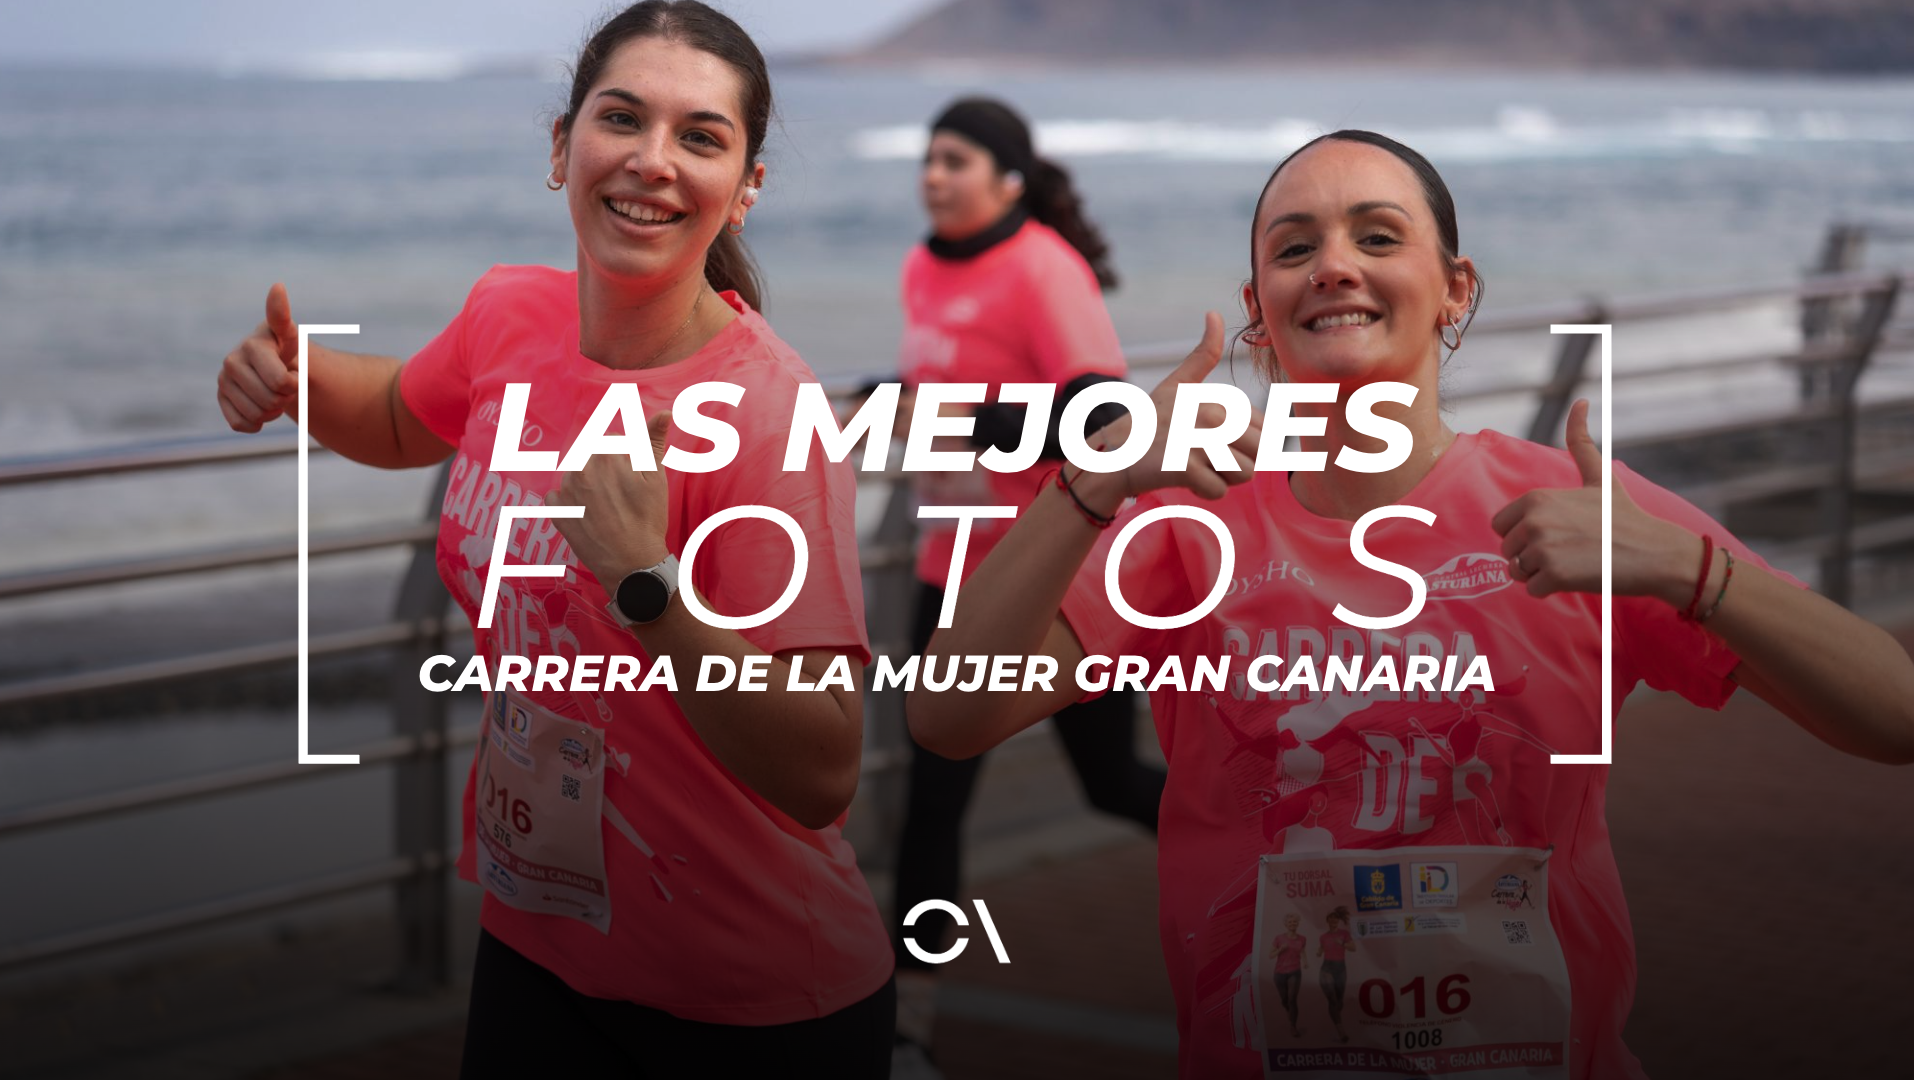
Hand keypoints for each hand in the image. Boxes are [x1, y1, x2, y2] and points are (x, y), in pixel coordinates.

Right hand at [217, 283, 299, 431]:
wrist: (274, 366)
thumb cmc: (285, 351)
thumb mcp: (290, 336)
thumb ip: (283, 317)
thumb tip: (277, 286)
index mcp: (253, 345)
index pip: (280, 380)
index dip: (292, 382)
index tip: (291, 367)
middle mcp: (232, 361)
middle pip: (272, 400)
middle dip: (286, 397)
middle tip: (286, 383)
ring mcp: (224, 381)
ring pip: (258, 414)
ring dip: (274, 411)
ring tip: (274, 392)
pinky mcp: (221, 399)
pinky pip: (242, 425)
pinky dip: (257, 423)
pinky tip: (260, 407)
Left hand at [548, 410, 673, 593]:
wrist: (632, 563)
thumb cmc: (648, 519)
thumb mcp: (657, 477)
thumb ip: (653, 441)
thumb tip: (663, 412)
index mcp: (607, 453)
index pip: (612, 442)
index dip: (625, 459)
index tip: (631, 479)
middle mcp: (581, 466)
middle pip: (592, 457)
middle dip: (604, 471)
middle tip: (620, 496)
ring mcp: (566, 488)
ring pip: (576, 475)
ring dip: (587, 485)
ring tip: (606, 508)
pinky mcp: (556, 509)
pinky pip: (558, 496)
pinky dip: (570, 503)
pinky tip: (588, 516)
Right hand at [1076, 312, 1261, 510]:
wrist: (1112, 453)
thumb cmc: (1150, 422)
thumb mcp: (1177, 384)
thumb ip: (1202, 355)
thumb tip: (1213, 313)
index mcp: (1218, 401)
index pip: (1265, 430)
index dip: (1247, 444)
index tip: (1218, 442)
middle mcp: (1212, 417)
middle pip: (1260, 454)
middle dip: (1240, 463)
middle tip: (1207, 458)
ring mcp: (1199, 442)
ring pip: (1245, 474)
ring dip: (1224, 478)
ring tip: (1196, 466)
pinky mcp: (1185, 468)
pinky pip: (1219, 491)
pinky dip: (1203, 492)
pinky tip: (1183, 479)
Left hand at [1490, 399, 1696, 601]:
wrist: (1656, 553)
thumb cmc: (1625, 517)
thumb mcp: (1599, 477)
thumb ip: (1581, 443)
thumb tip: (1580, 400)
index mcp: (1536, 498)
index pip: (1500, 526)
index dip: (1523, 534)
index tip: (1556, 532)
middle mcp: (1534, 521)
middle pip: (1507, 550)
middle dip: (1530, 555)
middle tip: (1568, 550)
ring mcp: (1542, 549)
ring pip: (1517, 572)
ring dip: (1540, 573)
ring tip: (1573, 562)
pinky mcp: (1554, 576)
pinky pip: (1533, 590)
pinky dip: (1551, 590)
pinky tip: (1577, 576)